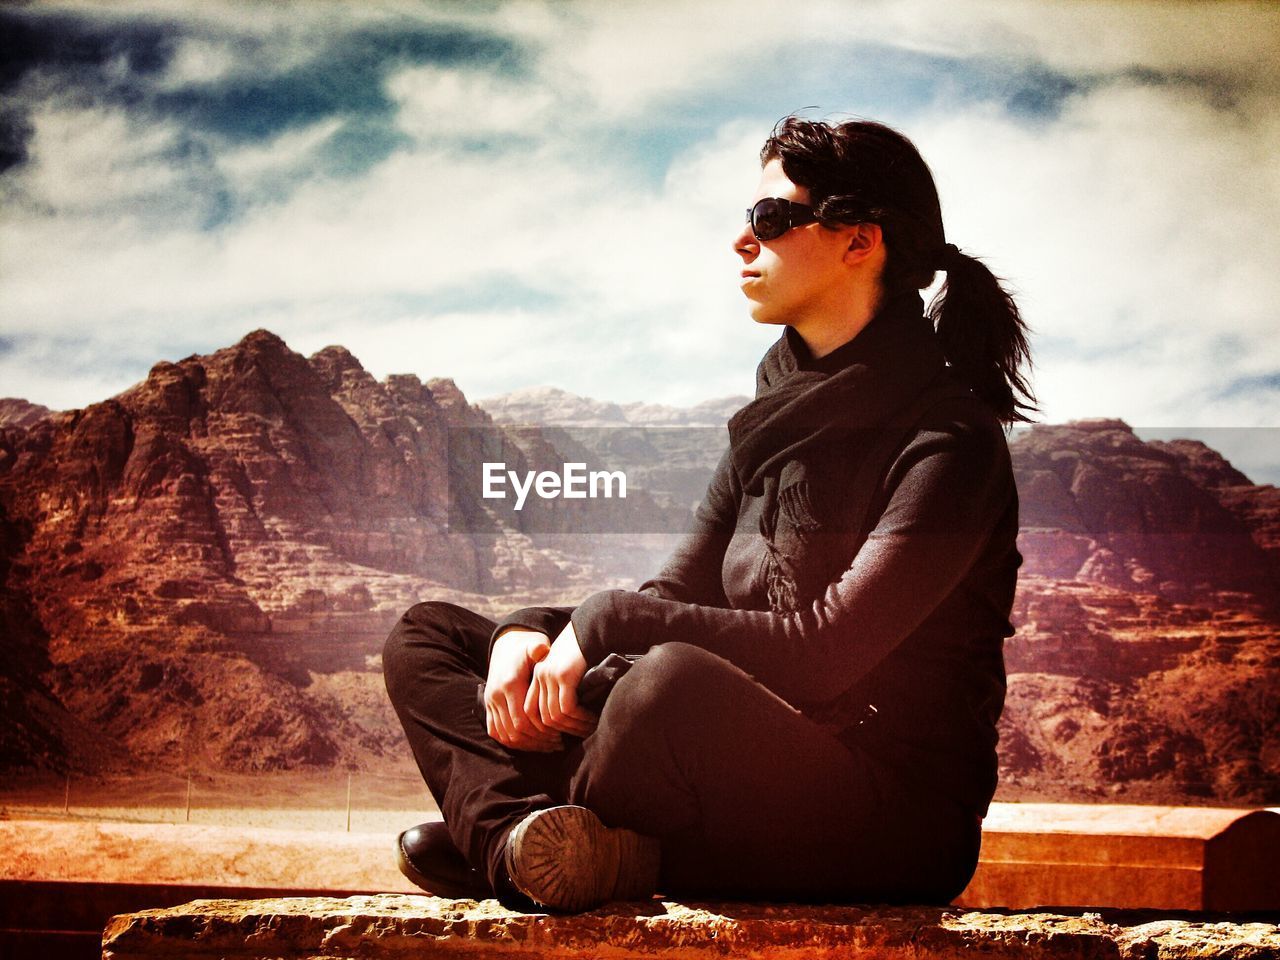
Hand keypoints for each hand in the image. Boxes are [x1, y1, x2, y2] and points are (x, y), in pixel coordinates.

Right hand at [484, 629, 562, 752]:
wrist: (507, 644)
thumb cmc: (527, 648)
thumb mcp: (534, 644)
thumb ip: (538, 649)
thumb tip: (541, 649)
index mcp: (509, 684)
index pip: (522, 719)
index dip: (540, 731)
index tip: (559, 735)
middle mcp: (496, 695)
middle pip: (515, 730)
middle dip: (537, 741)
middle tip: (557, 744)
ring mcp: (490, 702)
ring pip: (505, 734)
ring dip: (526, 744)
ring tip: (548, 746)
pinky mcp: (488, 706)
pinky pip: (495, 731)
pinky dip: (511, 741)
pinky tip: (530, 744)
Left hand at [525, 621, 597, 737]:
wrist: (591, 629)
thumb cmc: (583, 651)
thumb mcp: (566, 670)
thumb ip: (560, 689)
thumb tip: (563, 719)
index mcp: (537, 676)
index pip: (530, 712)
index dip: (543, 729)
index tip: (560, 737)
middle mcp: (540, 676)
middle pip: (542, 718)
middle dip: (560, 732)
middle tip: (578, 737)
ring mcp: (551, 676)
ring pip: (555, 715)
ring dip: (573, 726)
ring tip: (589, 729)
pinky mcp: (564, 675)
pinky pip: (567, 708)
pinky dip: (579, 717)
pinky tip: (591, 718)